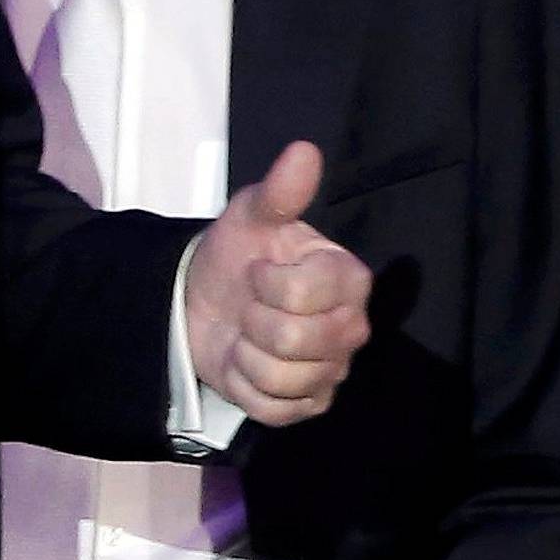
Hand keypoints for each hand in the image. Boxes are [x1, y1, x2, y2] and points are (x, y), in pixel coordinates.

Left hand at [185, 142, 370, 426]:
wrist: (206, 303)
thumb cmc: (240, 255)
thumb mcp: (251, 216)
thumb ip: (280, 192)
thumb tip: (303, 150)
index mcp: (349, 278)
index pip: (304, 294)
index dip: (266, 284)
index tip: (258, 271)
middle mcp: (353, 326)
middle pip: (295, 340)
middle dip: (254, 321)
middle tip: (251, 306)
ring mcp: (334, 370)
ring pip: (282, 378)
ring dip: (248, 356)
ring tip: (248, 335)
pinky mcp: (312, 405)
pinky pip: (275, 409)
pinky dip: (247, 388)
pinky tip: (247, 365)